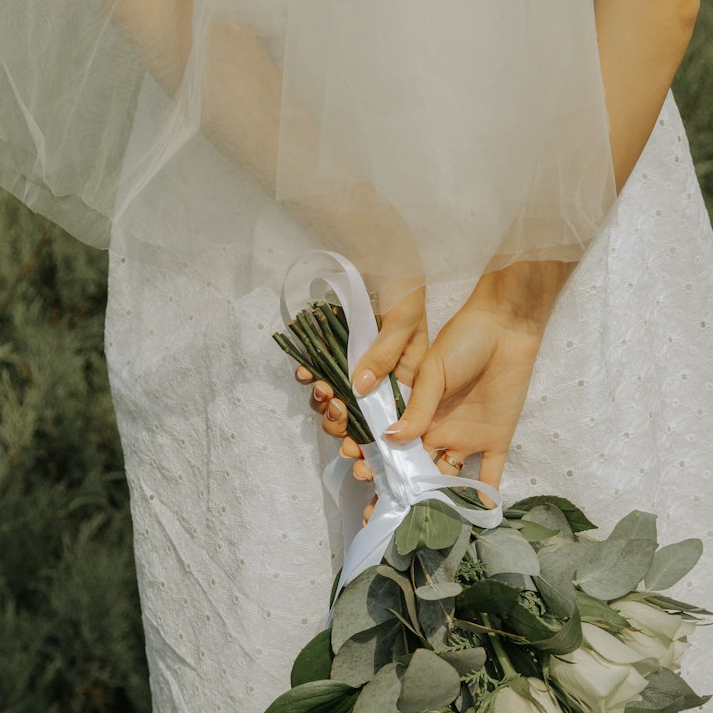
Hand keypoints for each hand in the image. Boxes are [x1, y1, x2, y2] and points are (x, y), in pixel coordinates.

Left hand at [294, 281, 429, 483]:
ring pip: (337, 404)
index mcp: (408, 384)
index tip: (355, 456)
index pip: (390, 425)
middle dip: (343, 426)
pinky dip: (308, 379)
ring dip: (324, 404)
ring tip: (320, 389)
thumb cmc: (405, 289)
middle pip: (360, 421)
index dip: (372, 445)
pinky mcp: (337, 357)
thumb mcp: (403, 320)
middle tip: (335, 412)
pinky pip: (319, 376)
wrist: (384, 257)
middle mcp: (382, 383)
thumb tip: (359, 389)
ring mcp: (357, 371)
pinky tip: (304, 373)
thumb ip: (384, 355)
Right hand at [299, 259, 574, 495]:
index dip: (377, 461)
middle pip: (414, 470)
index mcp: (417, 413)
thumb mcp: (432, 371)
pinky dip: (485, 498)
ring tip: (419, 525)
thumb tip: (390, 438)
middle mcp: (437, 431)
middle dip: (397, 492)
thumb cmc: (462, 341)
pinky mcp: (496, 440)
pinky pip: (490, 475)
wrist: (505, 327)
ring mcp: (466, 438)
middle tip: (379, 514)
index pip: (392, 445)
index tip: (361, 474)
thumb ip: (416, 406)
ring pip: (446, 479)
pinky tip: (477, 519)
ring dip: (433, 501)